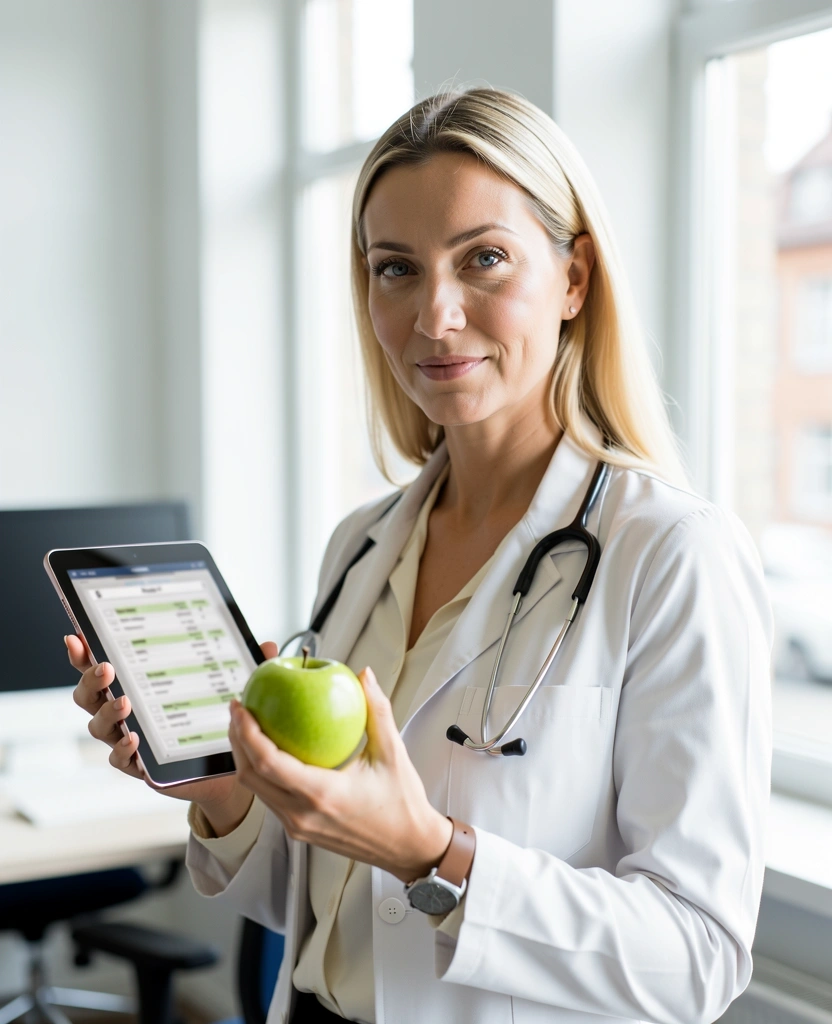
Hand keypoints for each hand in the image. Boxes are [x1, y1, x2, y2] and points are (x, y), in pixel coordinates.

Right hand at [68, 635, 277, 832]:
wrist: (227, 772)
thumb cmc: (217, 719)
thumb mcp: (229, 687)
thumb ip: (244, 665)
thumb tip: (269, 644)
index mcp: (137, 682)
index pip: (102, 664)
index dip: (85, 652)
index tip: (78, 638)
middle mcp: (124, 711)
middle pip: (88, 694)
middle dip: (91, 678)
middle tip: (107, 668)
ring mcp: (127, 739)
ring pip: (97, 725)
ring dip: (107, 712)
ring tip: (125, 703)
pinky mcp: (138, 766)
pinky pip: (118, 759)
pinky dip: (122, 749)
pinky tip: (134, 741)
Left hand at [228, 665, 452, 882]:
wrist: (408, 847)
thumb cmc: (402, 805)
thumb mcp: (393, 752)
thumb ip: (377, 709)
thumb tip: (365, 676)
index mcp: (322, 794)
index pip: (269, 763)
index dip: (247, 733)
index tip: (241, 708)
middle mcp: (303, 814)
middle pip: (250, 776)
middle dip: (236, 740)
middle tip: (238, 709)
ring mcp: (298, 826)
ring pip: (255, 790)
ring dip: (245, 757)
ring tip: (247, 726)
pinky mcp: (299, 830)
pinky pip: (269, 798)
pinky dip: (261, 772)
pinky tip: (269, 750)